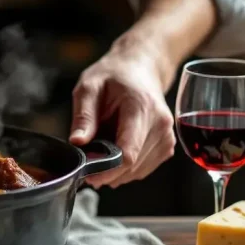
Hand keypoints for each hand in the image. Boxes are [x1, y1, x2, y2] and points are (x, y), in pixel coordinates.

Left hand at [69, 43, 175, 188]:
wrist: (140, 69)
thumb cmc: (113, 76)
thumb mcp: (89, 87)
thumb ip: (83, 115)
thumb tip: (77, 142)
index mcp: (141, 108)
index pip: (128, 153)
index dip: (106, 170)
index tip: (87, 174)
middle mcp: (160, 125)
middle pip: (132, 166)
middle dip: (106, 171)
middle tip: (87, 161)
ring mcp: (167, 137)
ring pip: (137, 172)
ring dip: (115, 170)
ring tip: (101, 149)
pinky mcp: (167, 146)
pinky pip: (143, 169)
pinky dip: (125, 168)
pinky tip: (115, 151)